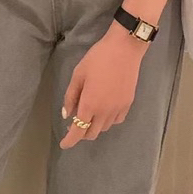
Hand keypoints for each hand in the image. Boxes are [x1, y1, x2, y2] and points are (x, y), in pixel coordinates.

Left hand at [59, 23, 146, 148]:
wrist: (125, 49)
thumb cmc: (98, 58)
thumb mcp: (78, 74)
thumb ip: (71, 96)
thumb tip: (67, 114)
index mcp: (89, 105)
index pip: (78, 132)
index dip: (69, 141)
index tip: (64, 144)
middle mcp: (104, 112)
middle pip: (92, 133)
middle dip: (81, 133)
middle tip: (75, 123)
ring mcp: (118, 109)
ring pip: (104, 128)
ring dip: (94, 126)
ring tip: (89, 114)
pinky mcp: (128, 104)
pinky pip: (116, 120)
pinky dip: (108, 121)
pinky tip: (104, 110)